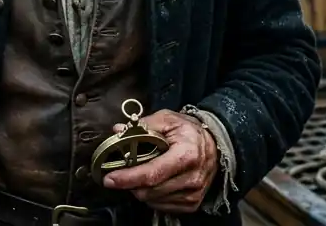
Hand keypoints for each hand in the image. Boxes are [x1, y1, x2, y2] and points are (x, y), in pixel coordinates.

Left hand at [101, 110, 217, 213]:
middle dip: (131, 183)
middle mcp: (192, 178)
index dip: (128, 178)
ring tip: (141, 174)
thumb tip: (118, 131)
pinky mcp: (192, 203)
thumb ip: (143, 125)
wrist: (216, 144)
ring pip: (153, 201)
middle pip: (150, 191)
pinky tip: (154, 183)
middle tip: (121, 173)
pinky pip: (162, 206)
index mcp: (186, 155)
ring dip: (141, 190)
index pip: (152, 174)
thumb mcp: (168, 119)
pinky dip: (152, 196)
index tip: (109, 179)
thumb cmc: (189, 131)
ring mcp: (193, 193)